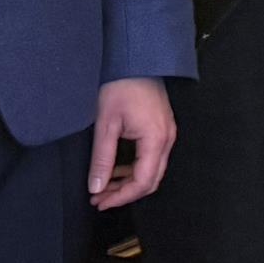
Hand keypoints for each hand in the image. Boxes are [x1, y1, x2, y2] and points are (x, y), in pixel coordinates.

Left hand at [90, 76, 177, 209]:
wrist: (135, 60)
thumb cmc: (121, 86)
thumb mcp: (106, 124)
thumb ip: (102, 159)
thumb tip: (96, 187)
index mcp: (156, 139)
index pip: (143, 181)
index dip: (121, 197)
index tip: (100, 202)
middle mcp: (167, 139)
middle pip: (151, 180)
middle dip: (125, 194)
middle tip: (100, 199)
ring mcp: (167, 134)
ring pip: (151, 171)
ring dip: (128, 182)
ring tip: (103, 188)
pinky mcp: (162, 129)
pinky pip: (151, 158)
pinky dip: (134, 169)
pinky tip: (116, 170)